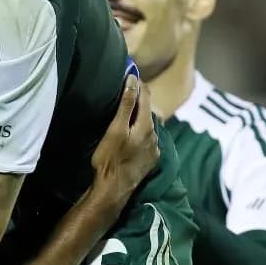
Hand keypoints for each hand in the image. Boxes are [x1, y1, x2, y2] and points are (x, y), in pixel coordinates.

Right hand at [89, 76, 159, 205]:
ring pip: (148, 126)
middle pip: (148, 111)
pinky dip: (140, 132)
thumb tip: (133, 79)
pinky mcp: (150, 160)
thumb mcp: (115, 129)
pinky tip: (131, 136)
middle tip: (124, 92)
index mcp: (147, 125)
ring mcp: (154, 149)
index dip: (137, 84)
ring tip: (126, 114)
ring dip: (139, 118)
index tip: (128, 74)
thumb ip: (126, 104)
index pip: (146, 96)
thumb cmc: (110, 158)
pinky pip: (147, 139)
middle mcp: (155, 135)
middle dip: (138, 100)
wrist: (113, 190)